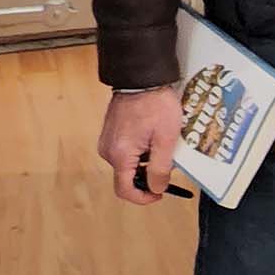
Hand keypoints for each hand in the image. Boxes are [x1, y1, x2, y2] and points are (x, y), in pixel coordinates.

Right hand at [97, 87, 183, 204]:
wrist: (141, 76)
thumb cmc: (155, 104)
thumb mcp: (166, 139)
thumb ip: (160, 168)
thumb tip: (157, 188)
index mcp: (120, 155)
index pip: (125, 190)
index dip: (143, 197)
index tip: (160, 192)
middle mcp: (108, 151)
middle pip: (127, 177)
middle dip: (148, 176)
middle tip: (167, 163)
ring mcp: (107, 141)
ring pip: (127, 165)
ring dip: (145, 163)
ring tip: (162, 146)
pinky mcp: (110, 133)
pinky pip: (125, 152)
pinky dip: (139, 152)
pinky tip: (152, 137)